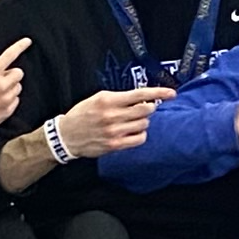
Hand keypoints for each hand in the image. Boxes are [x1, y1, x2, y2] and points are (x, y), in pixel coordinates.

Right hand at [0, 41, 29, 135]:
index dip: (19, 46)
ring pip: (18, 87)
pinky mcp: (8, 110)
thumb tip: (7, 71)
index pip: (8, 56)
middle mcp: (0, 85)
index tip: (28, 41)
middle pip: (19, 73)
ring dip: (11, 89)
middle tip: (2, 81)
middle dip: (12, 75)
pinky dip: (10, 101)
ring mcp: (5, 98)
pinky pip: (16, 100)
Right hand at [50, 85, 167, 157]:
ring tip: (131, 121)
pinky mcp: (115, 144)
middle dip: (149, 108)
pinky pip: (140, 138)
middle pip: (146, 110)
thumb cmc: (83, 114)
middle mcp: (112, 115)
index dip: (158, 93)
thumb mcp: (97, 99)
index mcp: (108, 100)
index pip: (140, 94)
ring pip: (144, 124)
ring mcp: (114, 131)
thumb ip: (119, 98)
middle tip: (143, 109)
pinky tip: (133, 132)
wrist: (67, 136)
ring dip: (143, 122)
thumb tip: (143, 99)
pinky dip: (140, 134)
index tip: (171, 93)